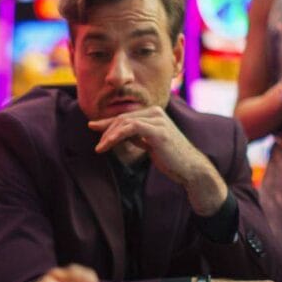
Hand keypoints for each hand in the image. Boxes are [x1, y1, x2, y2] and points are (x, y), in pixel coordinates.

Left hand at [88, 106, 227, 215]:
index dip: (108, 122)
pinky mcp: (157, 130)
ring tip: (100, 148)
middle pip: (123, 117)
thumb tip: (117, 133)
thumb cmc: (170, 158)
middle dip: (106, 129)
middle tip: (97, 144)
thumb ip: (136, 135)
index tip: (92, 126)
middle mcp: (156, 112)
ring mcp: (158, 120)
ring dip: (109, 135)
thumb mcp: (149, 143)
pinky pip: (130, 128)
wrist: (190, 168)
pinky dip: (115, 136)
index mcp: (155, 113)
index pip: (126, 116)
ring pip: (124, 122)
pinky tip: (107, 145)